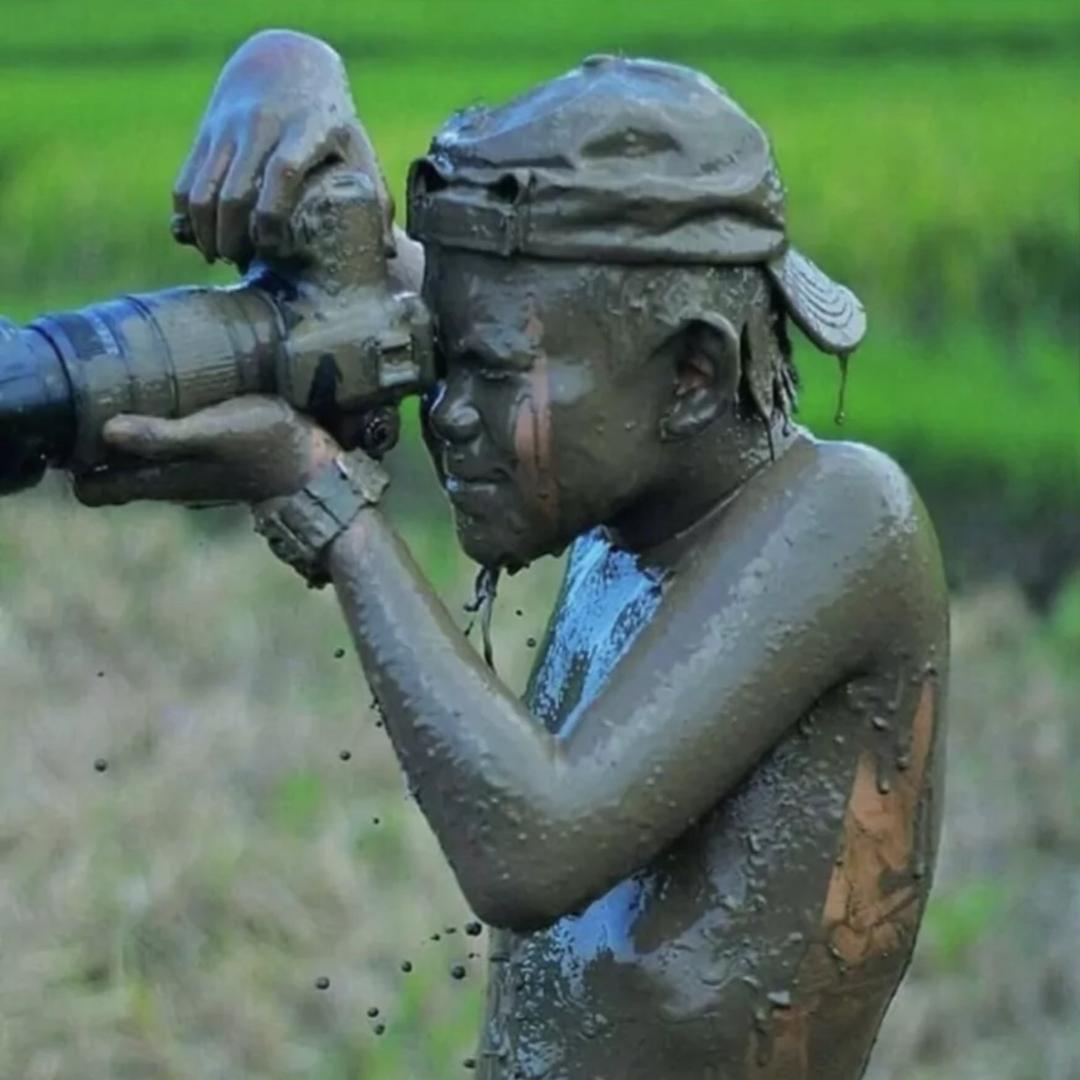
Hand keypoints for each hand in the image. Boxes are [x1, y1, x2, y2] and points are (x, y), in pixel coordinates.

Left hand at [73, 396, 341, 507]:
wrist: (320, 466)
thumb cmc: (268, 446)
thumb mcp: (215, 433)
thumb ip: (163, 436)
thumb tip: (105, 432)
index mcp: (162, 482)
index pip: (94, 490)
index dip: (76, 463)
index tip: (76, 427)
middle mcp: (171, 483)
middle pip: (113, 471)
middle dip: (99, 442)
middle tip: (102, 399)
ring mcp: (194, 474)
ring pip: (143, 459)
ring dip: (133, 432)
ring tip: (135, 390)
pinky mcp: (215, 461)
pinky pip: (172, 448)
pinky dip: (164, 428)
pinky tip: (178, 397)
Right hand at [172, 30, 389, 267]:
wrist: (282, 61)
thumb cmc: (330, 118)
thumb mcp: (357, 145)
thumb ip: (374, 194)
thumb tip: (390, 251)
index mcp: (305, 131)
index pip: (283, 172)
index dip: (273, 216)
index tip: (273, 247)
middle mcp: (260, 127)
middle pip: (234, 194)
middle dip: (234, 238)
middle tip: (242, 263)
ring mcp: (227, 130)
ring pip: (201, 191)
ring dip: (207, 233)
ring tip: (221, 256)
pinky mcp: (205, 136)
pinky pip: (185, 183)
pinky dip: (186, 217)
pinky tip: (200, 238)